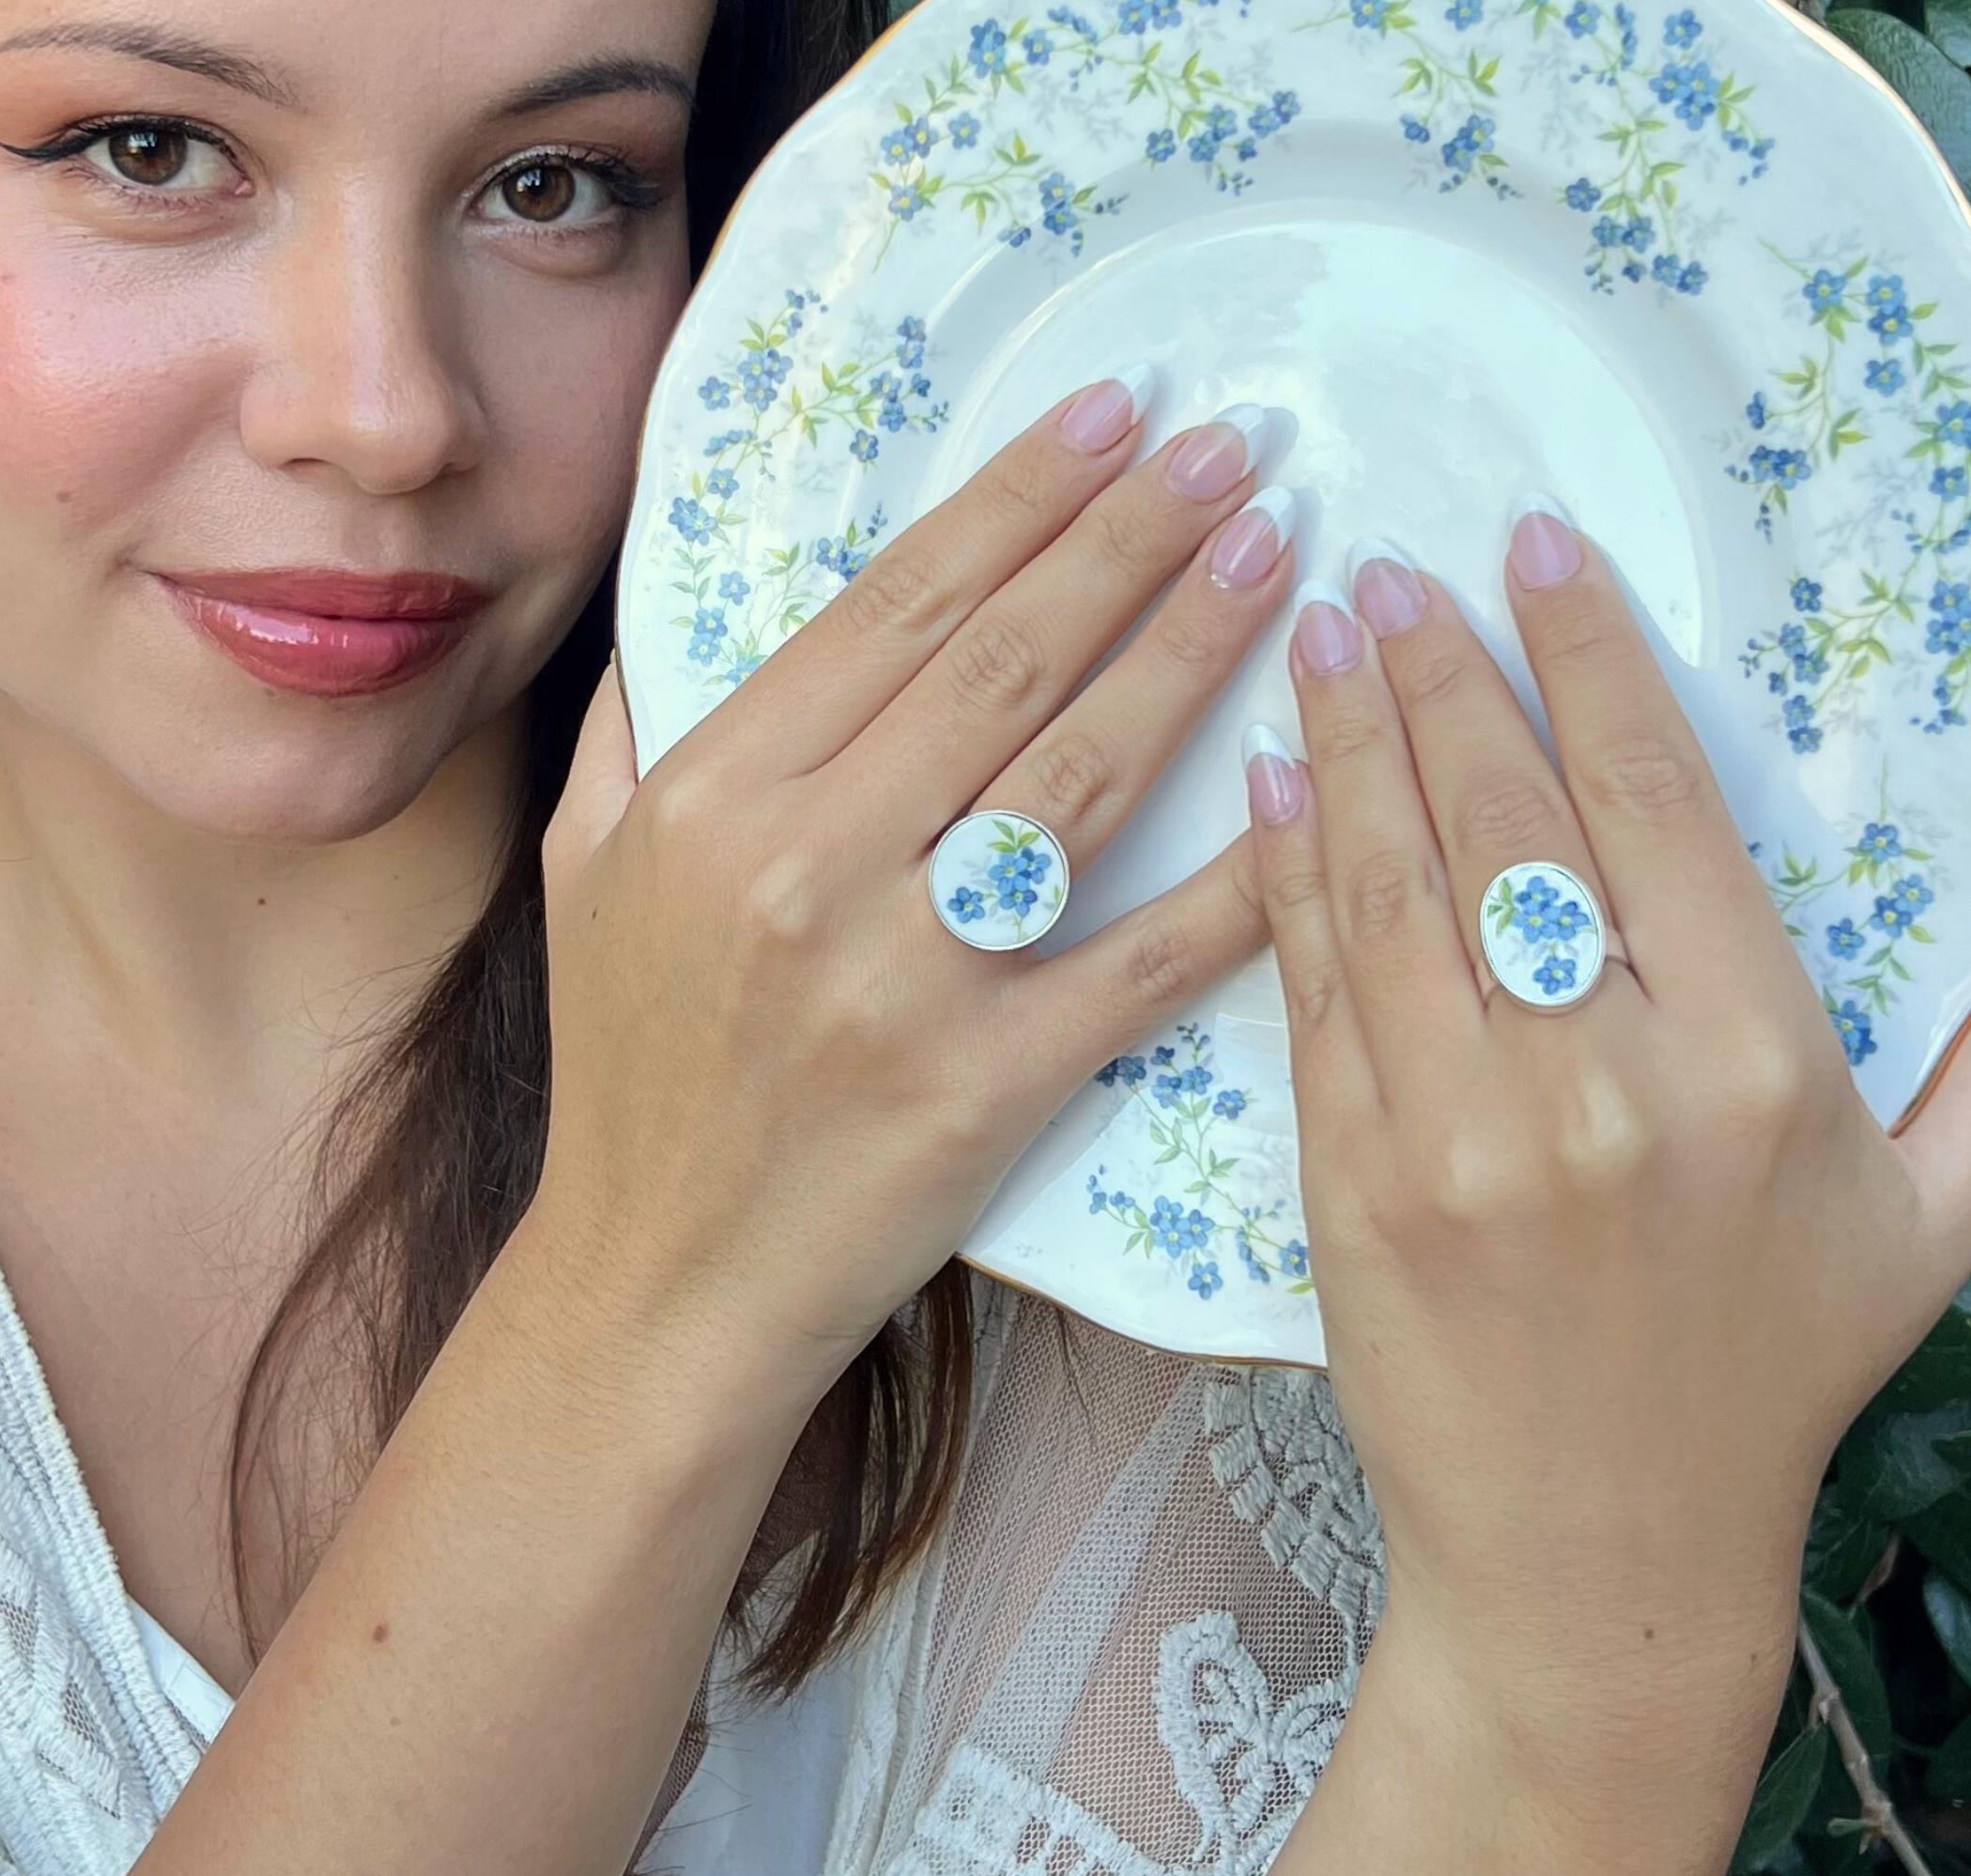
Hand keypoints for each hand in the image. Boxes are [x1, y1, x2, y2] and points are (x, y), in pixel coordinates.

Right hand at [536, 379, 1295, 1385]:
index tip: (1113, 417)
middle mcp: (809, 863)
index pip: (897, 608)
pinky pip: (1138, 960)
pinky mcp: (989, 1083)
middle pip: (1005, 662)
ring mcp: (905, 976)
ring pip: (1079, 775)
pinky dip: (1234, 878)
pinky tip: (1311, 789)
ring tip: (1273, 553)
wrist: (656, 1289)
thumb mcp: (586, 884)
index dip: (1019, 501)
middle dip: (1131, 537)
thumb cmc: (631, 1084)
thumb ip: (632, 735)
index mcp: (716, 795)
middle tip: (1232, 447)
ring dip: (1188, 649)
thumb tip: (675, 615)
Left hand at [1244, 514, 1970, 1716]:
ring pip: (1392, 883)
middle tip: (1396, 571)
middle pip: (1506, 818)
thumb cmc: (1760, 1378)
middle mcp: (1603, 1081)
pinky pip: (1316, 988)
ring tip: (1324, 635)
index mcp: (1756, 1066)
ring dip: (1352, 738)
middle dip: (1446, 672)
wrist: (1594, 1550)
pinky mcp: (1348, 1179)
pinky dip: (1290, 872)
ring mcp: (1458, 1131)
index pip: (1655, 802)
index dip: (1589, 656)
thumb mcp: (1921, 1227)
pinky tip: (1277, 781)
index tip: (1535, 552)